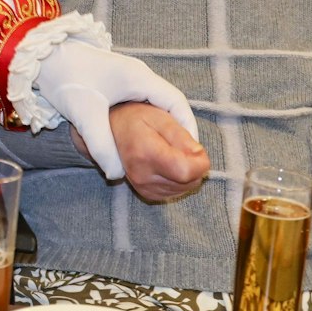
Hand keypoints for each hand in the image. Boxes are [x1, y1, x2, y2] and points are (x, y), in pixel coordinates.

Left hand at [36, 39, 199, 181]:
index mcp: (139, 78)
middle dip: (176, 130)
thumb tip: (117, 174)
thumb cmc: (65, 77)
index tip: (193, 150)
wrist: (40, 55)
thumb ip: (102, 145)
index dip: (187, 126)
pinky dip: (144, 123)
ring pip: (153, 106)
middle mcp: (138, 76)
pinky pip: (139, 106)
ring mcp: (126, 80)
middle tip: (180, 156)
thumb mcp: (84, 113)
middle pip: (168, 104)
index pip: (176, 102)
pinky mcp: (113, 85)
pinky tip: (138, 142)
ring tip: (163, 153)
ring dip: (160, 127)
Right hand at [70, 102, 209, 201]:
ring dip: (188, 173)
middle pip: (188, 182)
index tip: (197, 148)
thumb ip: (182, 136)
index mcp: (146, 154)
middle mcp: (143, 175)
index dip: (200, 161)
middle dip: (196, 166)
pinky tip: (169, 165)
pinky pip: (175, 192)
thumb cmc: (137, 118)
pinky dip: (179, 180)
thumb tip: (199, 155)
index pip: (186, 171)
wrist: (110, 129)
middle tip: (186, 147)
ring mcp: (143, 187)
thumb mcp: (161, 117)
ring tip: (175, 154)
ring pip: (184, 188)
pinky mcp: (145, 193)